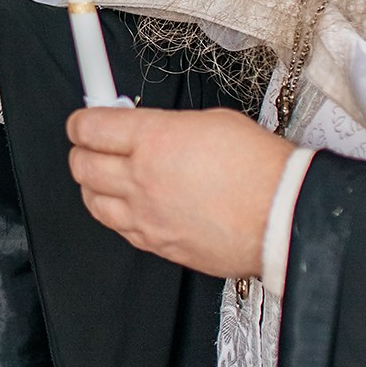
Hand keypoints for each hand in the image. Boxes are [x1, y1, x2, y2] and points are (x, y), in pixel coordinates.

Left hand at [67, 106, 291, 279]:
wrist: (284, 216)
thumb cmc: (262, 169)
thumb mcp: (213, 121)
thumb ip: (170, 125)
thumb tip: (150, 129)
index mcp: (154, 140)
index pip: (90, 128)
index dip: (81, 122)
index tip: (83, 121)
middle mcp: (142, 180)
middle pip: (82, 164)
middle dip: (82, 151)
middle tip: (93, 145)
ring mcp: (147, 217)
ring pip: (92, 201)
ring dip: (93, 185)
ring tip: (106, 175)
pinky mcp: (158, 245)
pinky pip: (119, 229)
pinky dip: (117, 214)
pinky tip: (129, 206)